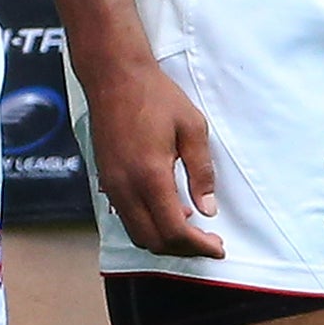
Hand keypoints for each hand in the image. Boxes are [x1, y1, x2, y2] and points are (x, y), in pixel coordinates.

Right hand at [83, 61, 223, 258]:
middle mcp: (126, 187)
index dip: (198, 245)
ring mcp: (111, 184)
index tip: (217, 246)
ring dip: (163, 238)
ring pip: (136, 232)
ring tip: (191, 227)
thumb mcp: (192, 127)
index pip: (174, 231)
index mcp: (150, 175)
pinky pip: (125, 216)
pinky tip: (166, 208)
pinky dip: (147, 224)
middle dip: (182, 249)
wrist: (114, 75)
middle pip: (152, 241)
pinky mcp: (105, 177)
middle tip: (207, 241)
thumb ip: (202, 172)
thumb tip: (208, 208)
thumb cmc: (155, 95)